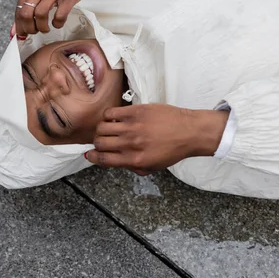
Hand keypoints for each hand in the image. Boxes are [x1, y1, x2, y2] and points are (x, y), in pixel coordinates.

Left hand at [13, 0, 103, 37]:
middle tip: (34, 31)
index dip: (19, 25)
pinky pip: (59, 16)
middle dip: (28, 28)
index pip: (18, 9)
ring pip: (40, 15)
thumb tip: (16, 29)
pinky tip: (57, 22)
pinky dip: (57, 23)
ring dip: (42, 27)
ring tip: (45, 28)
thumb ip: (26, 3)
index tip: (22, 33)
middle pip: (26, 14)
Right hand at [85, 104, 229, 174]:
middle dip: (97, 143)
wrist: (190, 131)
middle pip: (100, 143)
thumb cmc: (173, 150)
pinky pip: (111, 113)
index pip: (104, 159)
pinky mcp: (135, 111)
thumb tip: (112, 161)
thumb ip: (132, 167)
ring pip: (102, 127)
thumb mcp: (153, 166)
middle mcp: (131, 143)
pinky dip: (108, 116)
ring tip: (108, 129)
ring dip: (101, 129)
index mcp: (135, 159)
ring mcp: (132, 126)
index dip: (92, 157)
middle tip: (102, 141)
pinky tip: (114, 119)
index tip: (89, 155)